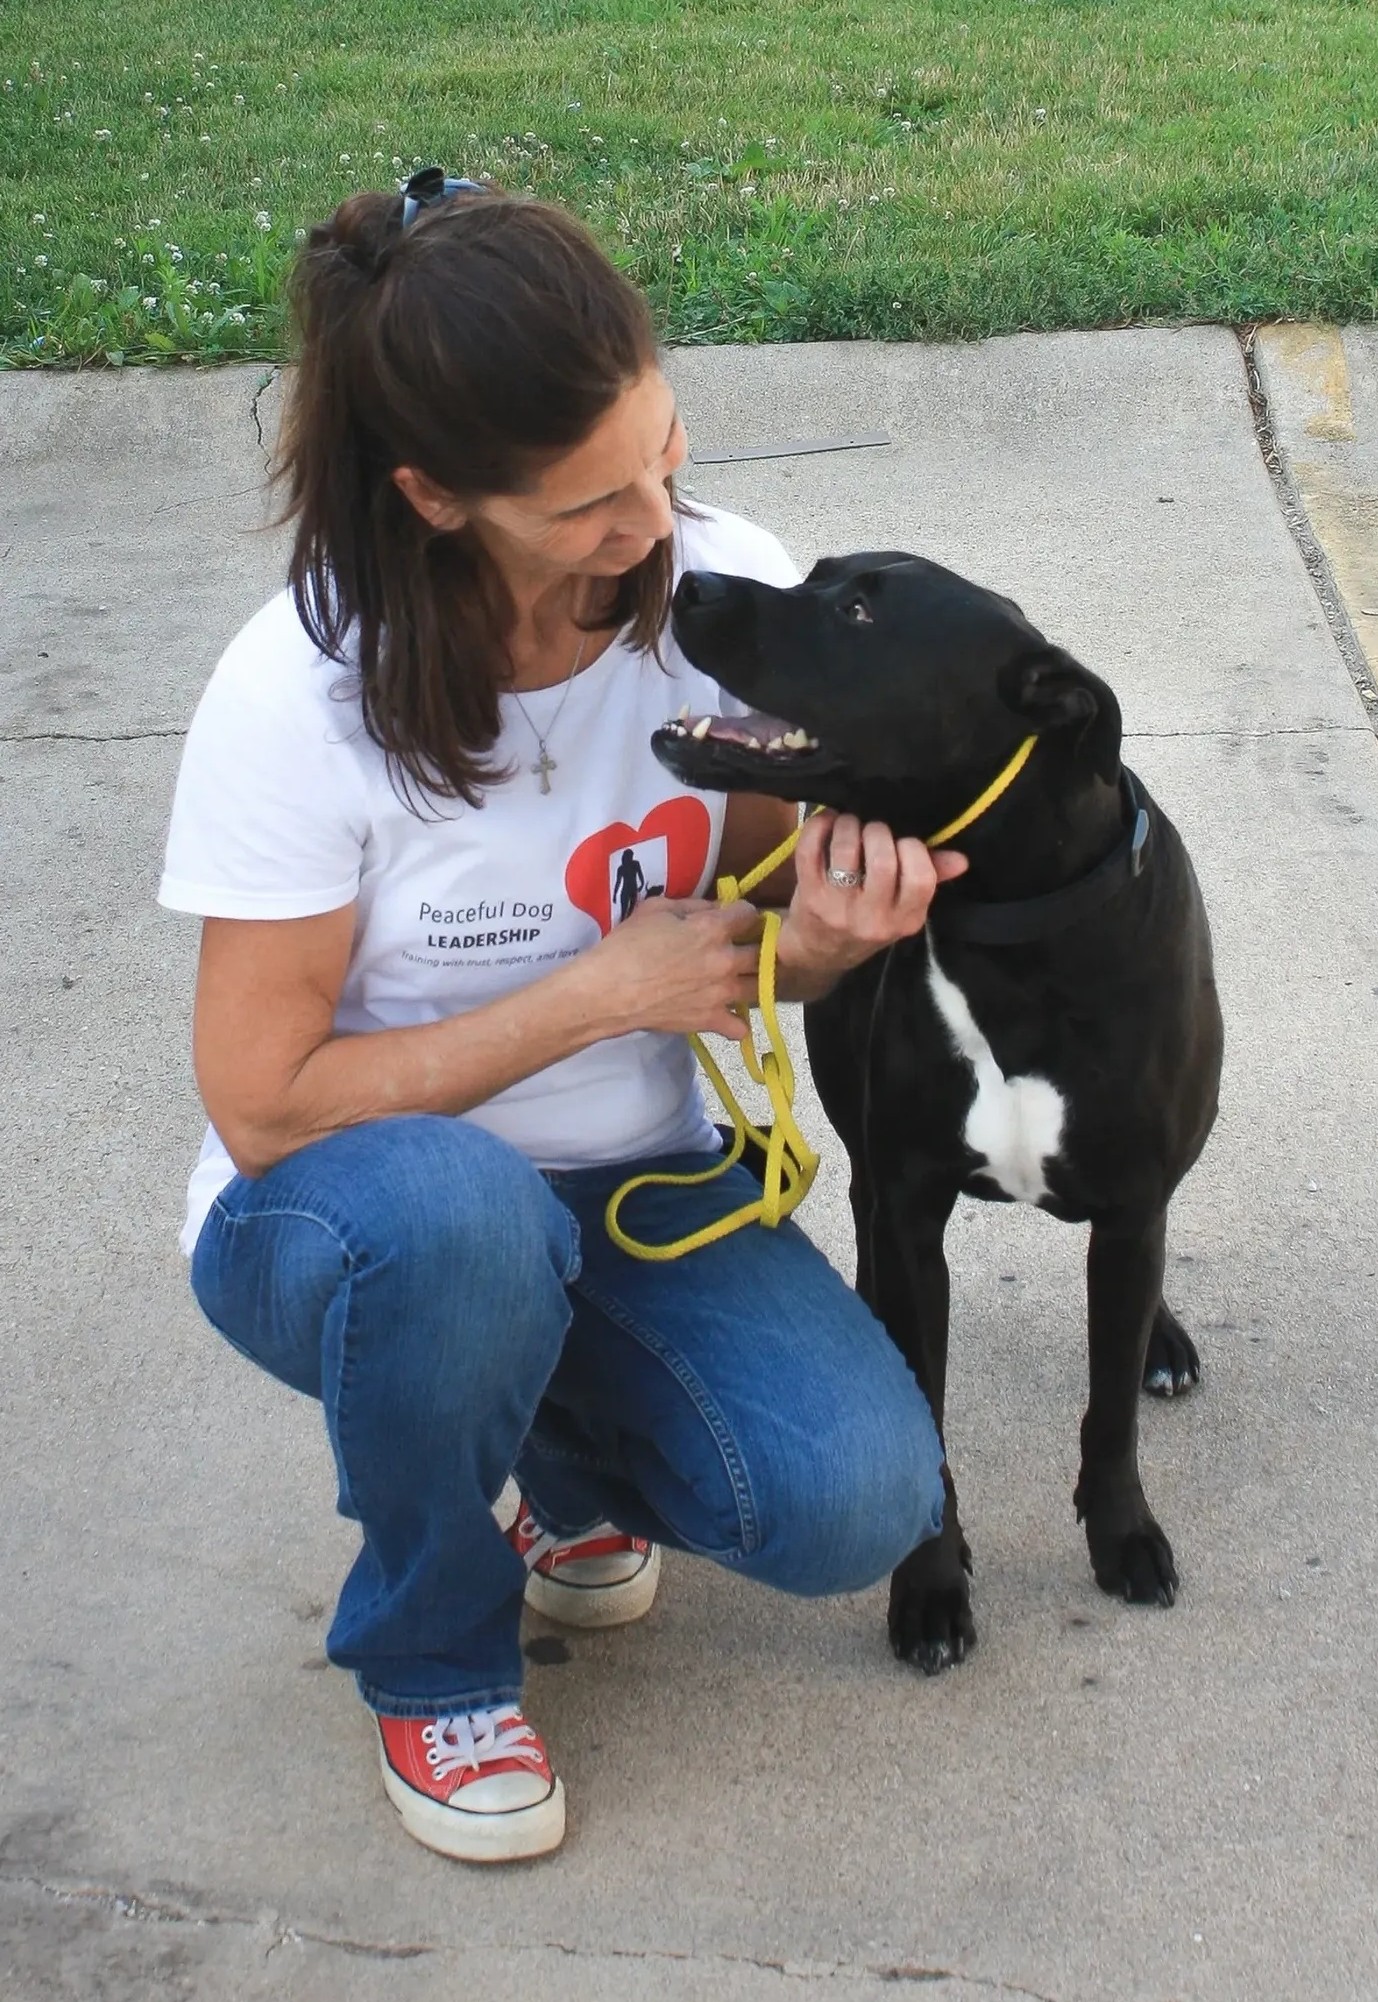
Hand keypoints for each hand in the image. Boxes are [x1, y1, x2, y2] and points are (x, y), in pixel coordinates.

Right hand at [573, 896, 764, 1040]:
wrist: (608, 991)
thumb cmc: (626, 945)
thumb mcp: (656, 909)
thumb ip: (692, 905)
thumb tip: (715, 908)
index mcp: (713, 929)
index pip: (750, 914)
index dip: (743, 913)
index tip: (735, 917)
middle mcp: (726, 960)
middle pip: (764, 951)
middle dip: (757, 946)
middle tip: (742, 946)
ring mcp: (722, 994)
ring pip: (761, 987)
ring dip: (754, 980)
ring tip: (740, 978)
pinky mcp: (711, 1021)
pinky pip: (741, 1027)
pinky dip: (737, 1022)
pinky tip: (727, 1014)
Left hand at [773, 812, 968, 998]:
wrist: (820, 954)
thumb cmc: (867, 921)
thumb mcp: (902, 910)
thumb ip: (931, 879)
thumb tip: (961, 859)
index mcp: (905, 919)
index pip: (920, 878)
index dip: (913, 848)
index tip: (902, 841)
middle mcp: (872, 918)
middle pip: (883, 860)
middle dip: (879, 832)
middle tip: (873, 829)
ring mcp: (838, 908)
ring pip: (847, 851)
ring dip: (850, 825)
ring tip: (851, 823)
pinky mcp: (809, 896)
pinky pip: (810, 851)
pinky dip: (819, 828)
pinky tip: (828, 823)